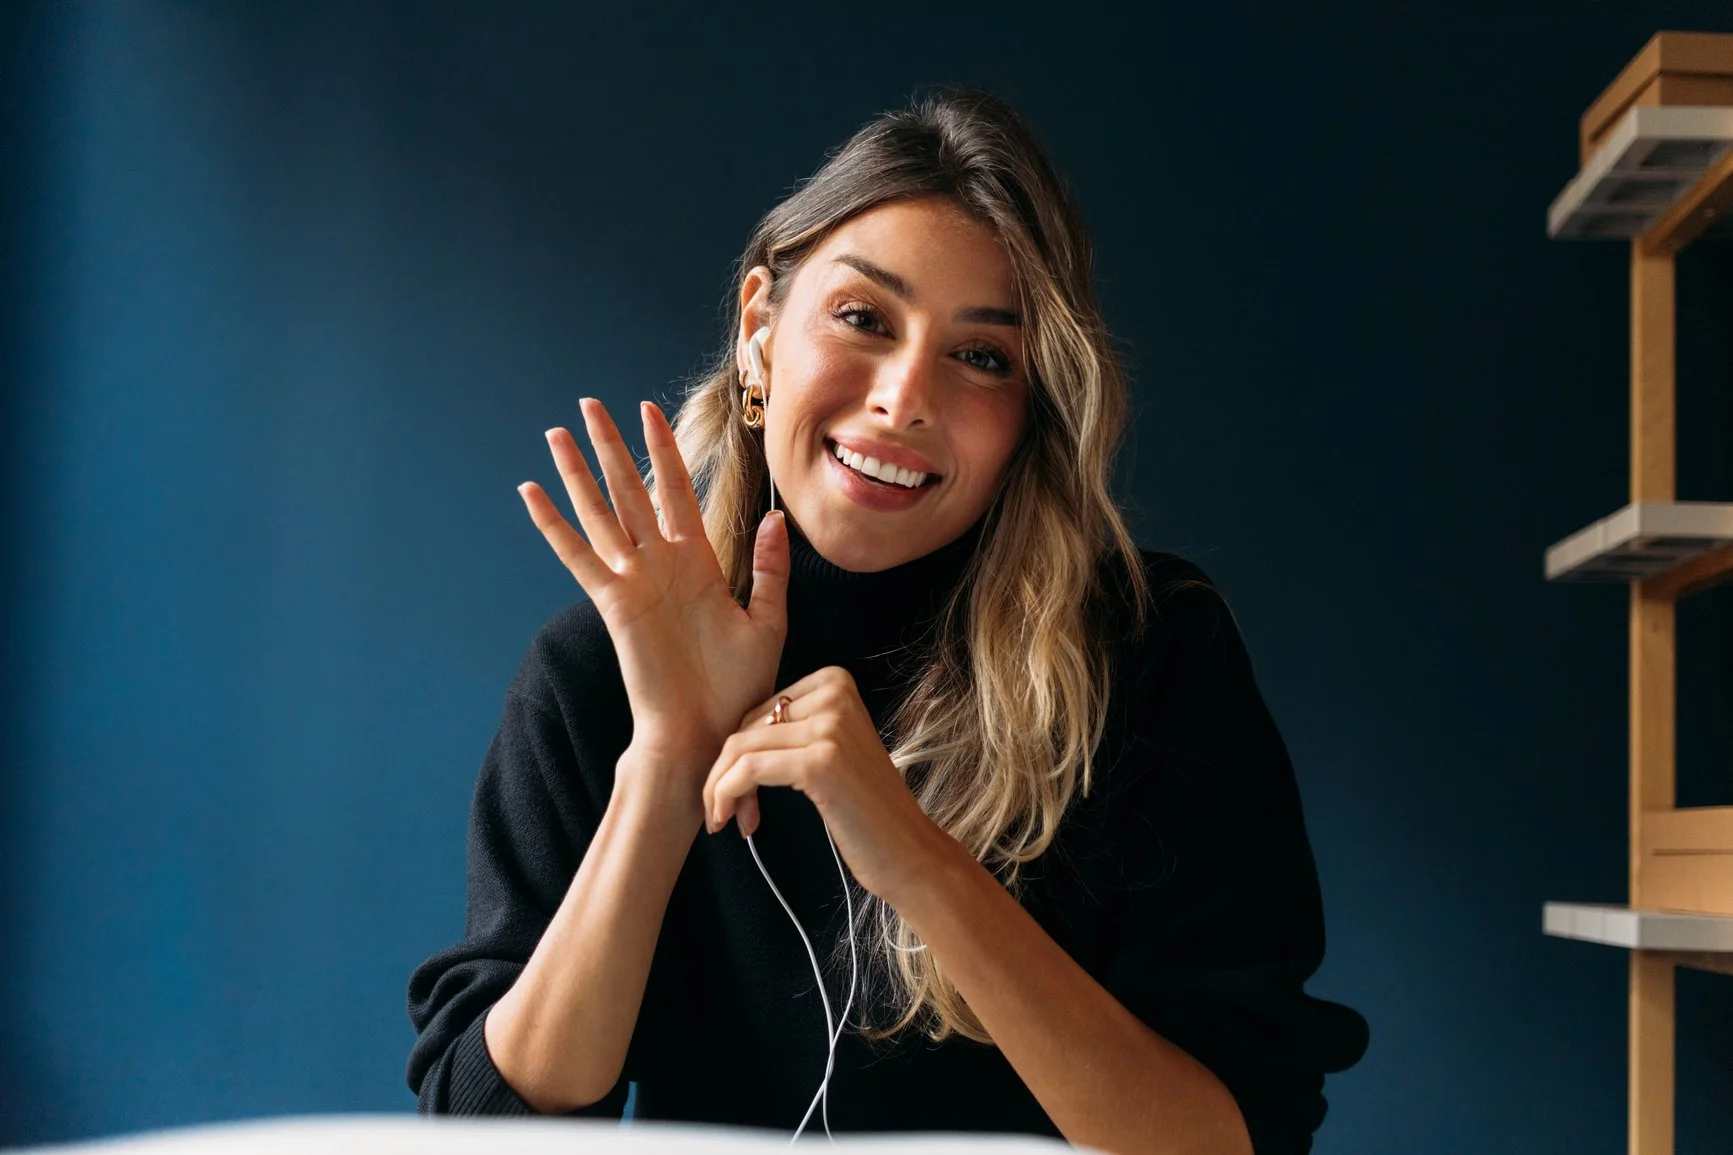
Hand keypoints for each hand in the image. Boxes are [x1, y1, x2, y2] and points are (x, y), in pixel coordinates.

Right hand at [518, 397, 789, 801]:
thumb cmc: (738, 688)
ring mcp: (634, 580)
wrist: (708, 731)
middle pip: (631, 489)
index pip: (676, 491)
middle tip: (590, 404)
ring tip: (558, 432)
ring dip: (579, 472)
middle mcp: (660, 564)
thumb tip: (775, 517)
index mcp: (697, 563)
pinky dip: (554, 524)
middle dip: (612, 446)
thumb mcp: (767, 622)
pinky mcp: (614, 601)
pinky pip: (578, 555)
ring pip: (601, 512)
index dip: (663, 450)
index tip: (649, 411)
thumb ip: (770, 570)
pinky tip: (531, 492)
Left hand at [701, 666, 948, 901]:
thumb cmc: (865, 809)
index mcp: (836, 682)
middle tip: (731, 813)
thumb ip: (790, 731)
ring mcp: (830, 727)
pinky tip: (737, 824)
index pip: (759, 710)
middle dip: (727, 773)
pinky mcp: (820, 762)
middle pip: (746, 728)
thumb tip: (726, 743)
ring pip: (741, 749)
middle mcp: (835, 695)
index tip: (742, 791)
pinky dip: (728, 796)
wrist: (908, 851)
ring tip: (728, 820)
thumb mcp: (830, 749)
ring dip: (721, 789)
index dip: (739, 753)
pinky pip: (748, 770)